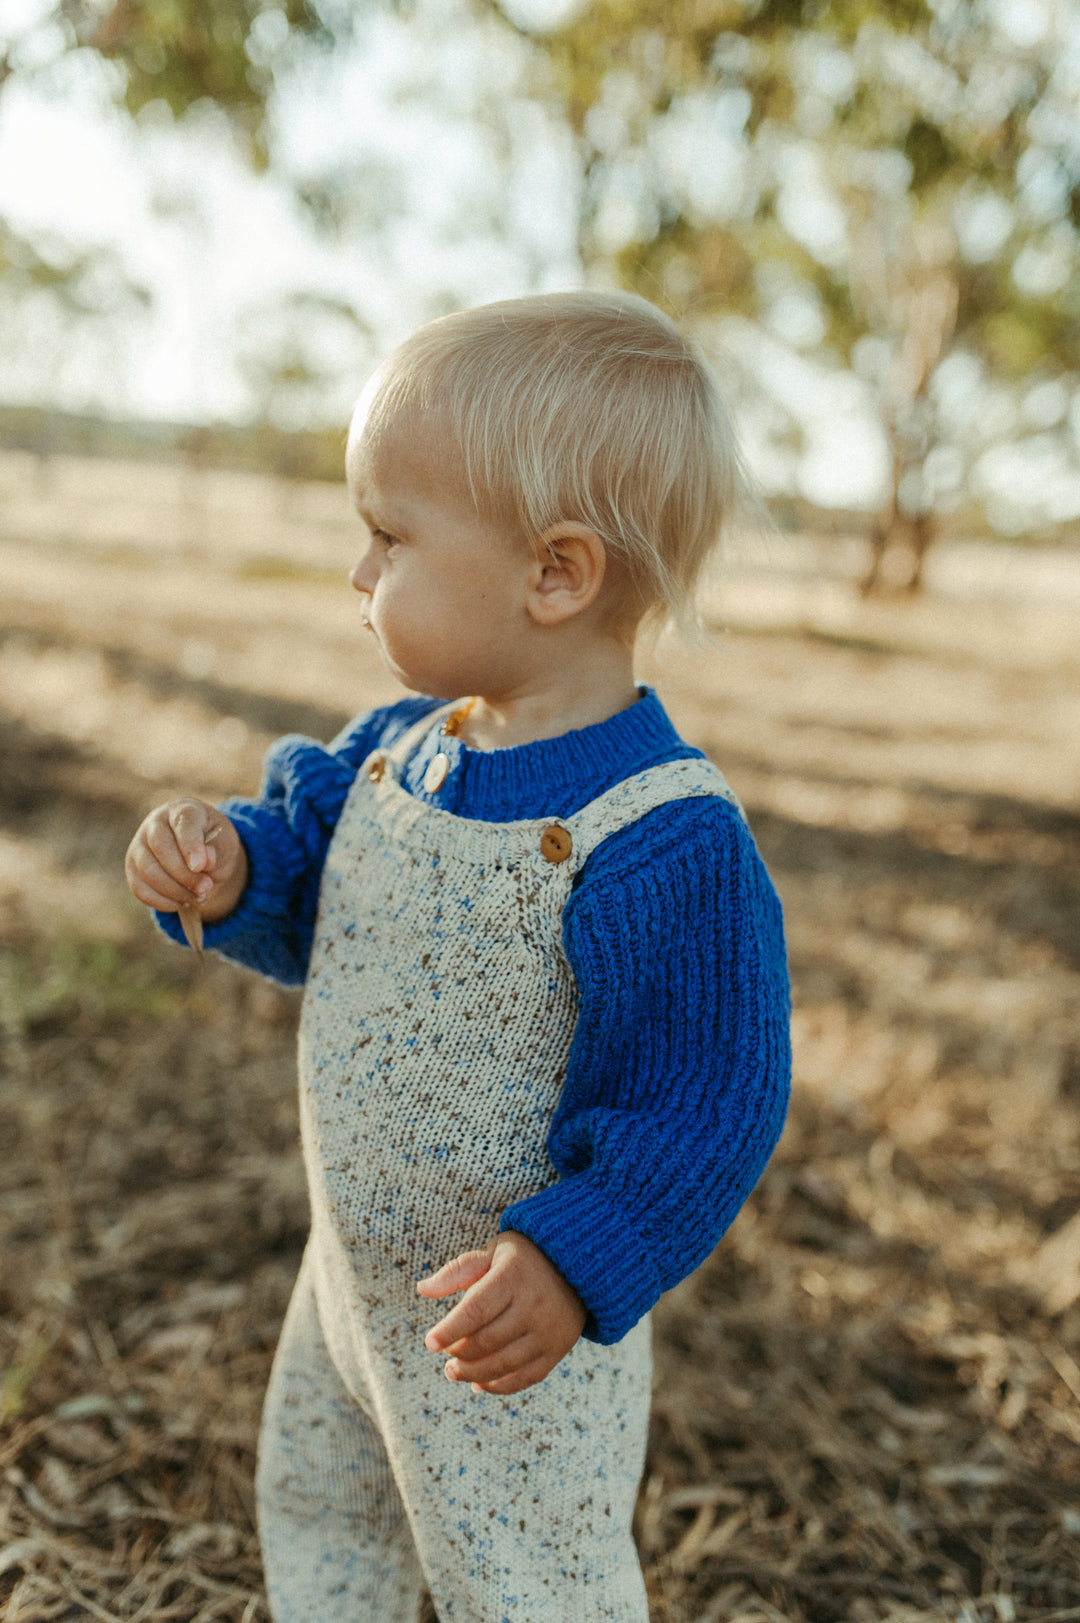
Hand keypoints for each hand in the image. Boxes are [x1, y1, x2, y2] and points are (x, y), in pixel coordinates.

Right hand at [125, 799, 247, 924]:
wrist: (200, 853)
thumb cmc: (213, 843)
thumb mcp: (225, 843)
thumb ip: (216, 849)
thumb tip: (203, 862)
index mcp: (183, 809)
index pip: (183, 823)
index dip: (191, 845)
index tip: (200, 867)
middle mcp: (156, 822)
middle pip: (161, 848)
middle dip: (184, 875)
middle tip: (206, 888)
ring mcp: (140, 843)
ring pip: (148, 871)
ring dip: (175, 891)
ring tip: (198, 897)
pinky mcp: (132, 866)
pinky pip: (140, 888)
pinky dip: (161, 901)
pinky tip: (181, 903)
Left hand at [417, 1230, 585, 1395]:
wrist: (577, 1265)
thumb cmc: (523, 1258)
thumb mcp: (492, 1253)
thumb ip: (458, 1271)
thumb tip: (423, 1289)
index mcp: (512, 1276)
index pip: (475, 1310)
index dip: (450, 1330)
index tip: (429, 1343)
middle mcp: (533, 1304)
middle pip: (488, 1341)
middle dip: (460, 1354)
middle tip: (445, 1358)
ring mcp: (548, 1329)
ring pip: (505, 1363)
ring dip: (474, 1373)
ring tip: (454, 1371)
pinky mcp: (558, 1348)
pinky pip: (526, 1376)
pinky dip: (499, 1385)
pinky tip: (479, 1383)